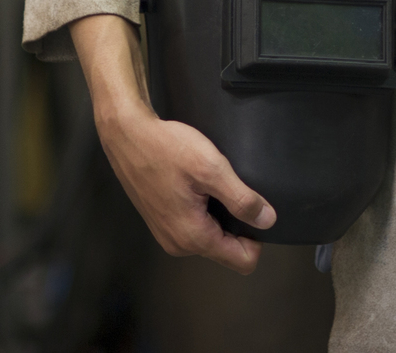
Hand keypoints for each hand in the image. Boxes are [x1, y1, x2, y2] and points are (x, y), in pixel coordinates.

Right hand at [70, 13, 275, 273]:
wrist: (127, 134)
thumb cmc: (168, 149)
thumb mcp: (211, 169)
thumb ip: (241, 199)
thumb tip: (269, 221)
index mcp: (194, 237)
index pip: (243, 261)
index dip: (257, 238)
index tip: (253, 207)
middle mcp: (179, 245)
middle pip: (227, 250)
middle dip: (237, 225)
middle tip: (231, 189)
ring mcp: (166, 235)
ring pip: (210, 238)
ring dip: (218, 216)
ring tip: (212, 184)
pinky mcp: (160, 222)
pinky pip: (194, 228)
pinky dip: (202, 211)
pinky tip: (195, 185)